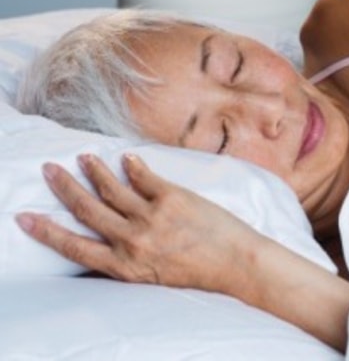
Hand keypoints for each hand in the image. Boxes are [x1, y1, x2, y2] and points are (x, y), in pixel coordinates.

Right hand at [17, 153, 348, 351]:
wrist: (237, 263)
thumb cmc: (198, 273)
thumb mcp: (154, 276)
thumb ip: (131, 257)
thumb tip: (114, 237)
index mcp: (125, 266)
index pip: (76, 247)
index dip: (48, 231)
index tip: (27, 217)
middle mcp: (133, 241)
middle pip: (88, 209)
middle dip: (66, 188)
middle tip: (51, 169)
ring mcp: (152, 217)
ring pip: (113, 188)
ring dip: (96, 171)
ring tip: (84, 158)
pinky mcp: (173, 198)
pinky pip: (145, 177)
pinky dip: (133, 166)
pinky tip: (126, 157)